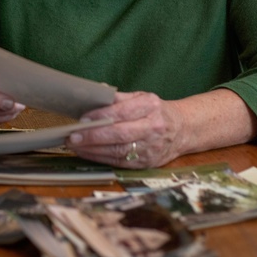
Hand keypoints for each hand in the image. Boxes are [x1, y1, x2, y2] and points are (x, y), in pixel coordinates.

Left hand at [65, 91, 184, 167]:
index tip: (83, 119)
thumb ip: (118, 98)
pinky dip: (101, 158)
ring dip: (94, 150)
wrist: (183, 129)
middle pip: (120, 134)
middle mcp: (154, 127)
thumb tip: (93, 94)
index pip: (123, 112)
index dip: (101, 116)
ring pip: (119, 151)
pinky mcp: (147, 162)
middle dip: (94, 136)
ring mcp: (151, 147)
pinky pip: (120, 162)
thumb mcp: (141, 97)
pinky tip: (88, 153)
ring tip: (76, 146)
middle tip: (74, 137)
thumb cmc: (156, 111)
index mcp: (151, 106)